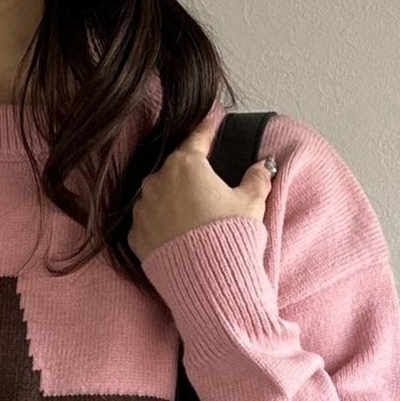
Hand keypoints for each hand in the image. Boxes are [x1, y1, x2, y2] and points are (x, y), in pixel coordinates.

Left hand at [127, 113, 274, 263]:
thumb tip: (263, 165)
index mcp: (186, 165)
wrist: (207, 282)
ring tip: (192, 216)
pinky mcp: (135, 236)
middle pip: (176, 169)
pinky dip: (161, 224)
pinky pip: (149, 222)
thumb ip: (257, 178)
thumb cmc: (229, 237)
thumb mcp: (252, 203)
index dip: (208, 128)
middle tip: (208, 186)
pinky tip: (177, 234)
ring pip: (159, 195)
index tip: (213, 118)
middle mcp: (158, 182)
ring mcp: (143, 209)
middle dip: (191, 173)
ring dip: (173, 199)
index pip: (199, 138)